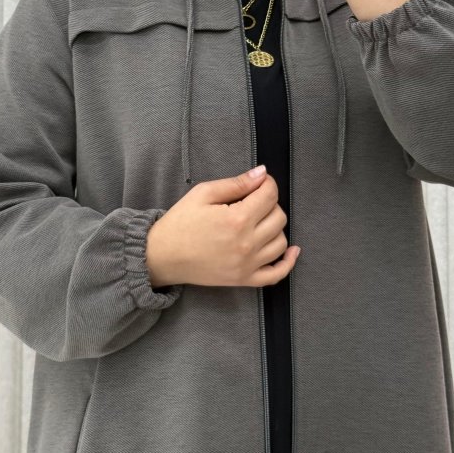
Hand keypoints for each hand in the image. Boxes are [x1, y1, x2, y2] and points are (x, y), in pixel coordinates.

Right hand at [145, 167, 299, 288]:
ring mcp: (248, 264)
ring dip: (274, 227)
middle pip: (279, 216)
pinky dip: (288, 262)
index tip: (259, 182)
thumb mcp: (202, 194)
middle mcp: (247, 243)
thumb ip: (236, 183)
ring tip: (257, 221)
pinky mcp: (245, 279)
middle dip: (269, 203)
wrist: (162, 256)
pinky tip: (291, 250)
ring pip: (281, 241)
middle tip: (252, 201)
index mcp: (236, 219)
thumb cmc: (180, 223)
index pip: (269, 195)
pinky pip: (277, 274)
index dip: (267, 183)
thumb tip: (262, 173)